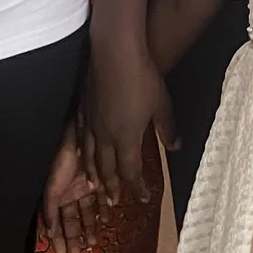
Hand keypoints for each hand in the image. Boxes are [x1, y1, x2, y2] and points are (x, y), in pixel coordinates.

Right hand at [42, 127, 104, 252]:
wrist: (77, 136)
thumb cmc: (62, 161)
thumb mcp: (52, 188)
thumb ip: (50, 211)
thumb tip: (49, 234)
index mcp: (56, 196)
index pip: (57, 222)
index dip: (59, 237)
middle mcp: (69, 194)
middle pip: (71, 220)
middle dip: (74, 237)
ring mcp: (83, 188)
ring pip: (86, 212)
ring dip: (89, 227)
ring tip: (93, 242)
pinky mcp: (97, 181)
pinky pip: (100, 200)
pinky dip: (102, 210)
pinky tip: (105, 220)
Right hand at [81, 37, 177, 204]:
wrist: (115, 51)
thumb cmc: (142, 76)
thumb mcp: (162, 104)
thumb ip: (167, 129)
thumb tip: (175, 147)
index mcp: (126, 138)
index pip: (130, 171)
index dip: (137, 187)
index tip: (143, 197)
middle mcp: (105, 136)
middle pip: (106, 169)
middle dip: (111, 187)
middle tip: (112, 200)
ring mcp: (90, 122)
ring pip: (88, 156)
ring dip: (93, 173)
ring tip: (93, 184)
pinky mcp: (81, 108)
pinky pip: (78, 138)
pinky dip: (81, 151)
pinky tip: (80, 152)